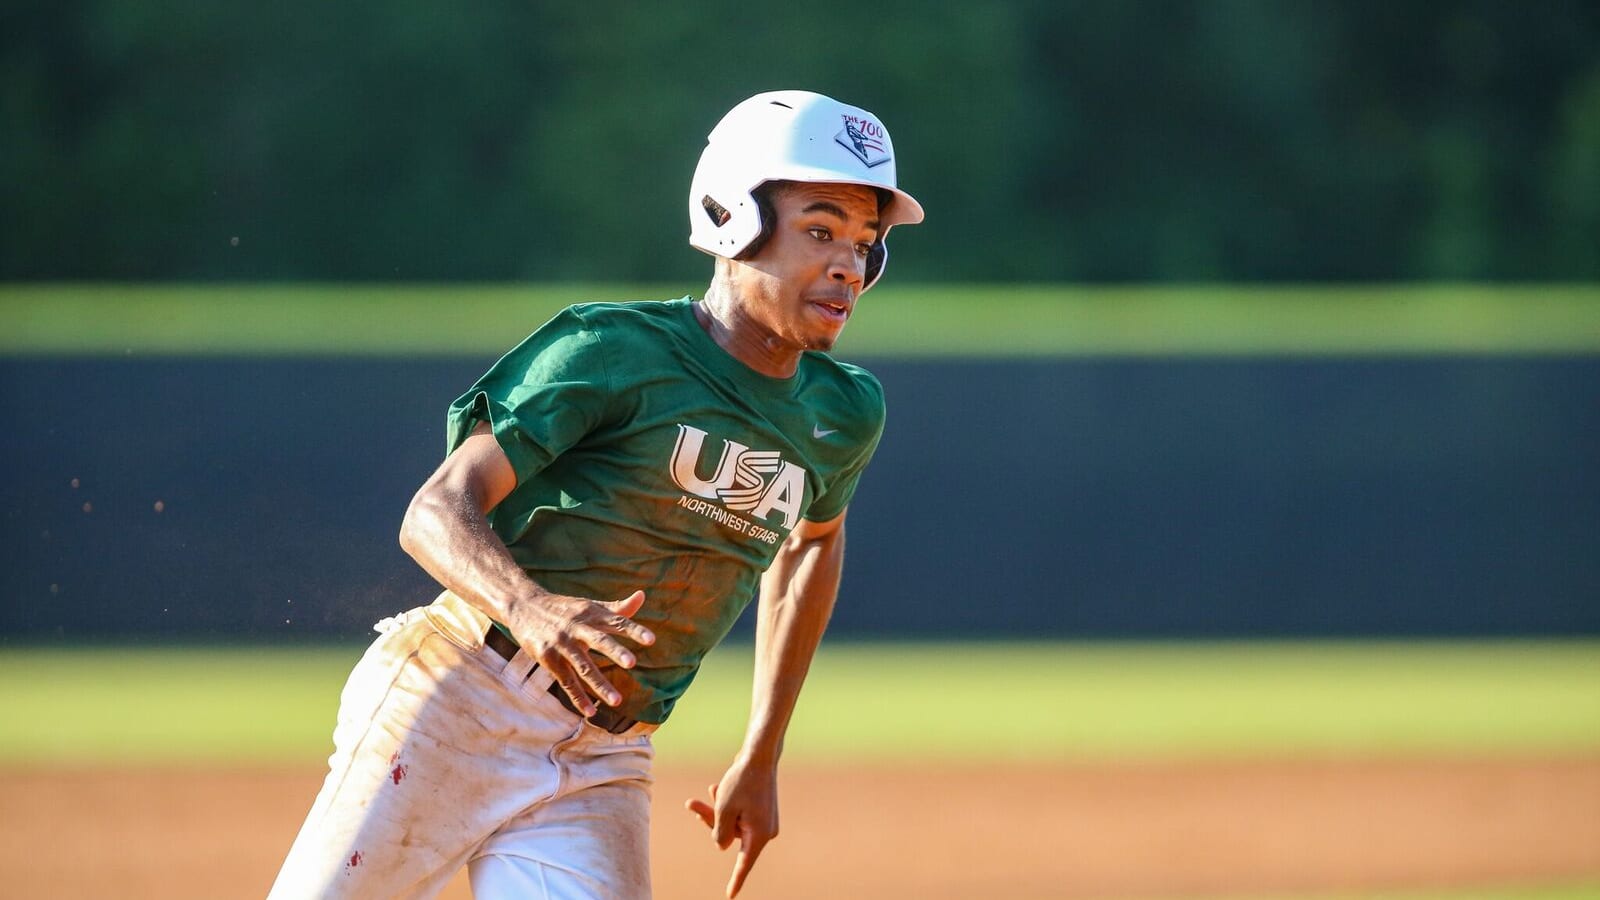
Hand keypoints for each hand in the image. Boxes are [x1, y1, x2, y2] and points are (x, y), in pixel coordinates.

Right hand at [505, 589, 654, 715]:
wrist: (523, 606)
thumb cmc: (564, 608)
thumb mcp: (589, 606)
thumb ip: (617, 608)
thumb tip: (643, 596)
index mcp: (591, 613)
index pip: (616, 621)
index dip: (633, 630)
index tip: (651, 640)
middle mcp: (577, 627)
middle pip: (598, 640)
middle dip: (614, 651)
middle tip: (632, 663)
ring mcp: (561, 644)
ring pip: (583, 666)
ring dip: (599, 684)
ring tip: (617, 701)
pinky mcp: (548, 658)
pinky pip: (566, 681)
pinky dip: (579, 697)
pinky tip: (591, 711)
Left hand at [684, 759, 778, 897]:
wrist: (760, 756)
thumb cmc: (742, 781)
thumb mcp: (724, 809)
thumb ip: (719, 833)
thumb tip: (721, 846)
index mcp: (758, 836)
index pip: (743, 864)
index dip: (736, 881)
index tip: (729, 896)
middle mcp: (764, 832)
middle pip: (731, 838)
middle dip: (711, 822)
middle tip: (692, 803)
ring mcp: (764, 822)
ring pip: (733, 825)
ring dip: (717, 811)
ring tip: (710, 791)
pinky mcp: (762, 812)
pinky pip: (740, 816)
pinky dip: (728, 806)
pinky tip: (716, 790)